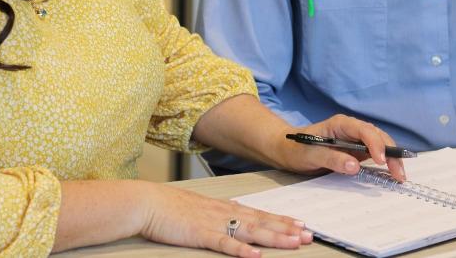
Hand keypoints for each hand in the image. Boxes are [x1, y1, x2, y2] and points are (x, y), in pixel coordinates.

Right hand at [135, 180, 311, 256]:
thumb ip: (220, 211)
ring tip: (293, 243)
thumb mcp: (201, 206)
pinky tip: (256, 255)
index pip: (260, 214)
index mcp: (225, 207)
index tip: (301, 224)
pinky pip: (224, 244)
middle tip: (308, 234)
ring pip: (250, 231)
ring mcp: (214, 223)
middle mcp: (224, 213)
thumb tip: (236, 213)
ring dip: (274, 237)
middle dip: (286, 229)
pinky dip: (241, 250)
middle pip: (261, 222)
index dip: (282, 220)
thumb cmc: (170, 207)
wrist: (147, 202)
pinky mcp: (200, 235)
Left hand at [279, 114, 406, 181]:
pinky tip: (391, 173)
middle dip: (390, 152)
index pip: (363, 130)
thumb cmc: (296, 149)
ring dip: (392, 158)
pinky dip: (385, 162)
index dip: (375, 144)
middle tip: (399, 173)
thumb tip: (355, 166)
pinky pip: (375, 153)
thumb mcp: (310, 155)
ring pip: (380, 144)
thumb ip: (331, 159)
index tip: (381, 160)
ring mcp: (355, 139)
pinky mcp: (357, 150)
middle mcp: (351, 129)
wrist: (288, 150)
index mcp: (340, 124)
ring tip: (400, 175)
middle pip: (377, 136)